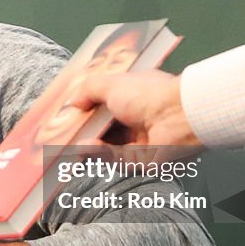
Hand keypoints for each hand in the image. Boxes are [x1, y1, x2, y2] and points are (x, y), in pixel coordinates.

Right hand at [68, 70, 201, 148]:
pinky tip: (87, 148)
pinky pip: (116, 160)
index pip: (105, 108)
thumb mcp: (110, 84)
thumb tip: (73, 102)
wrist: (178, 117)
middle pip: (104, 131)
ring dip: (89, 145)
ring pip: (107, 148)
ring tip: (73, 143)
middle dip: (84, 133)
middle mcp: (138, 120)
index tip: (71, 118)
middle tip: (66, 135)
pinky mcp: (142, 161)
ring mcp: (140, 141)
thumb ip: (88, 90)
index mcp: (133, 97)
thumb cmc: (150, 95)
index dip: (87, 113)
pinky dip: (100, 155)